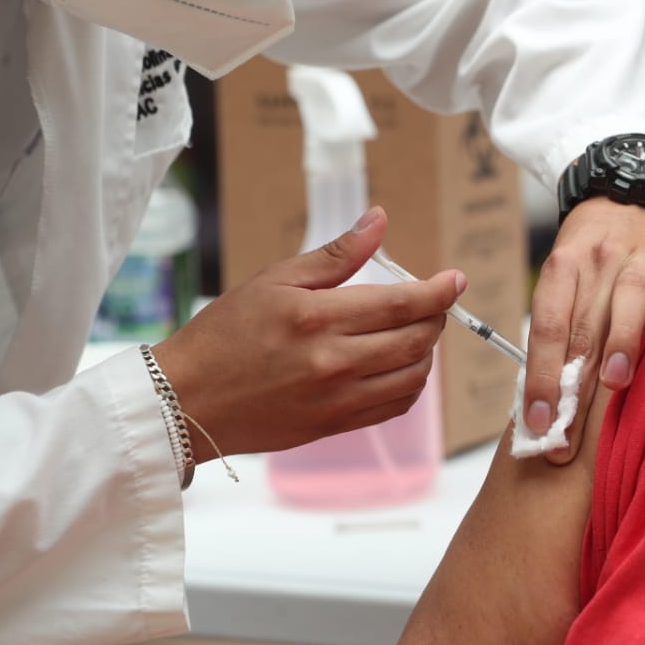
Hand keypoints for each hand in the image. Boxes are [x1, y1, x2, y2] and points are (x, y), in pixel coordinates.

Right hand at [153, 206, 464, 458]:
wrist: (188, 400)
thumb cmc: (225, 333)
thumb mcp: (275, 279)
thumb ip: (336, 254)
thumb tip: (379, 220)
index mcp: (318, 318)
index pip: (401, 304)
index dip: (438, 291)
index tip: (456, 280)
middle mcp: (333, 361)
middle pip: (416, 340)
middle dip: (435, 318)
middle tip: (432, 303)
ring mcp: (337, 398)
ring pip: (413, 375)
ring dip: (426, 351)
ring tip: (415, 332)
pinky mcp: (336, 425)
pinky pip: (394, 405)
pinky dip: (410, 384)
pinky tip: (400, 366)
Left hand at [523, 198, 644, 463]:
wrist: (632, 189)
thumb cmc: (595, 254)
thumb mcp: (568, 277)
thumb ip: (563, 328)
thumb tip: (547, 399)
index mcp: (561, 268)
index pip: (547, 329)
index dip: (541, 378)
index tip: (538, 423)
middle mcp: (596, 260)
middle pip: (583, 326)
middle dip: (574, 386)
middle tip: (569, 436)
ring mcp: (638, 256)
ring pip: (627, 297)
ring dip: (621, 342)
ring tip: (617, 383)